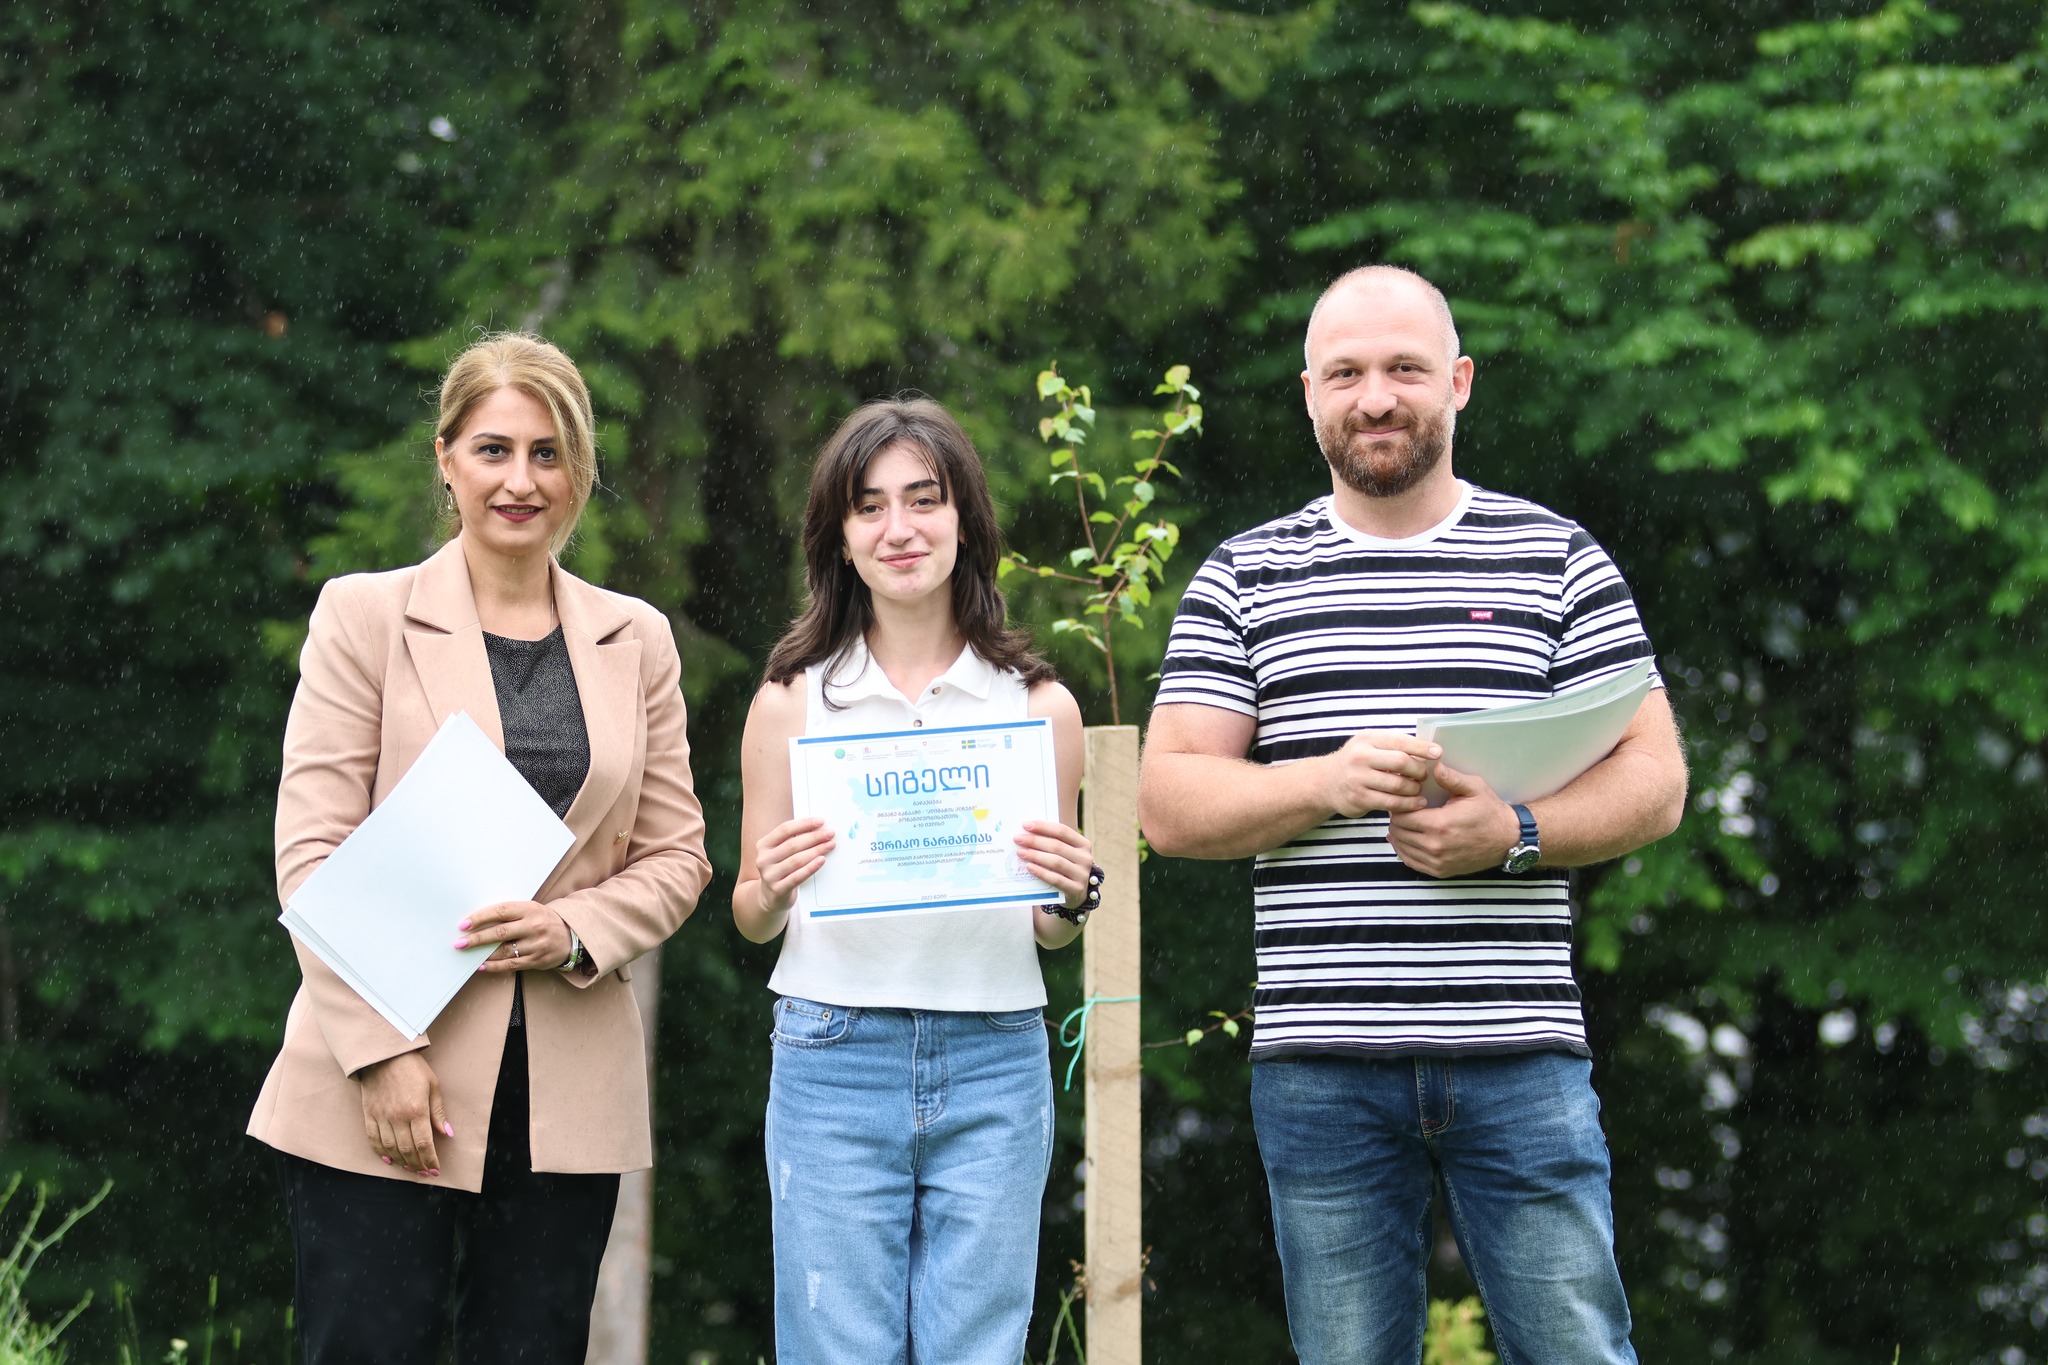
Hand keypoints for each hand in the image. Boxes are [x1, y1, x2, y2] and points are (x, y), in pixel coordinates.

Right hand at [358, 1052, 451, 1176]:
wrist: (383, 1055)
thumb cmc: (413, 1068)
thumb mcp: (432, 1085)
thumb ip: (438, 1111)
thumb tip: (447, 1134)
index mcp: (416, 1109)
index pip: (424, 1143)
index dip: (430, 1160)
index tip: (436, 1170)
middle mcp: (397, 1117)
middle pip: (407, 1150)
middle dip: (417, 1164)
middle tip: (424, 1172)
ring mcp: (381, 1117)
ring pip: (390, 1148)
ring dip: (401, 1162)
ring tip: (410, 1168)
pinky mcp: (368, 1114)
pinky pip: (373, 1139)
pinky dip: (380, 1153)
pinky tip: (388, 1160)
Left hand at [458, 900, 571, 971]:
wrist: (570, 935)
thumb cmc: (543, 920)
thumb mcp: (530, 910)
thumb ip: (509, 914)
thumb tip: (478, 922)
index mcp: (529, 909)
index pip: (501, 911)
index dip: (480, 917)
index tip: (464, 924)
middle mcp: (533, 926)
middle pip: (500, 932)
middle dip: (477, 938)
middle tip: (459, 943)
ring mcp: (535, 944)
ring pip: (504, 951)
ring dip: (483, 954)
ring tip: (468, 955)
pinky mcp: (536, 960)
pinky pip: (511, 964)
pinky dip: (494, 966)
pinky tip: (482, 966)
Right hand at [755, 816, 835, 915]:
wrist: (770, 897)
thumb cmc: (780, 869)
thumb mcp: (780, 853)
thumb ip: (793, 840)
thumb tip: (817, 828)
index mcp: (764, 845)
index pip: (784, 830)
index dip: (803, 824)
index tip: (820, 821)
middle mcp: (764, 859)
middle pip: (792, 844)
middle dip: (814, 837)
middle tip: (830, 834)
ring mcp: (770, 875)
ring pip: (796, 860)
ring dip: (816, 851)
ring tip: (830, 845)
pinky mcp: (778, 889)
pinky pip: (798, 876)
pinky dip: (811, 867)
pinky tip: (822, 860)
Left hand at [1014, 820, 1094, 906]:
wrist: (1076, 894)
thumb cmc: (1066, 868)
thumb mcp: (1065, 854)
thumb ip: (1052, 843)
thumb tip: (1027, 833)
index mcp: (1083, 844)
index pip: (1062, 831)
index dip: (1043, 827)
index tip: (1026, 825)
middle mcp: (1085, 858)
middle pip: (1057, 846)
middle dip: (1035, 841)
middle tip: (1018, 839)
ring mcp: (1082, 875)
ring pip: (1056, 862)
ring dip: (1036, 856)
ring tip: (1020, 852)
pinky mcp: (1076, 889)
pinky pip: (1056, 879)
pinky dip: (1041, 872)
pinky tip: (1029, 867)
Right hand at [1323, 731, 1440, 817]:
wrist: (1326, 782)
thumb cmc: (1357, 762)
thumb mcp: (1369, 745)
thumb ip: (1393, 746)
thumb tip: (1428, 749)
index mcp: (1367, 739)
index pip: (1400, 741)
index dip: (1421, 748)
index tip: (1438, 753)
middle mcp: (1361, 757)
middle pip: (1401, 762)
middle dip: (1419, 770)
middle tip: (1425, 776)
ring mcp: (1358, 779)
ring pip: (1398, 785)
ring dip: (1414, 789)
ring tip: (1419, 790)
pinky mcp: (1360, 798)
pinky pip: (1391, 803)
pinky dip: (1407, 804)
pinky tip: (1415, 803)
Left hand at [1386, 762, 1519, 877]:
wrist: (1508, 839)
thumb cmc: (1490, 812)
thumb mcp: (1475, 788)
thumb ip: (1452, 778)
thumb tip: (1435, 767)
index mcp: (1440, 825)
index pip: (1402, 817)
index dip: (1399, 807)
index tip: (1406, 800)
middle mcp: (1436, 846)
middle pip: (1399, 832)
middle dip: (1398, 820)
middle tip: (1404, 810)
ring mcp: (1437, 862)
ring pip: (1402, 848)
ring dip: (1400, 835)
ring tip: (1406, 823)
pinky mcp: (1440, 871)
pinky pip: (1411, 862)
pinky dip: (1405, 851)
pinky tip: (1408, 840)